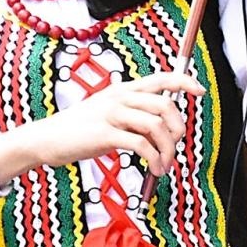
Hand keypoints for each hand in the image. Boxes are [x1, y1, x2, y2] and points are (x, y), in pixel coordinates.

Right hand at [0, 71, 203, 182]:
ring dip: (168, 150)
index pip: (160, 77)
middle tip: (175, 145)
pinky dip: (155, 159)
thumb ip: (133, 112)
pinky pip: (142, 145)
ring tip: (164, 165)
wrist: (47, 139)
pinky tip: (155, 168)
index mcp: (123, 89)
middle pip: (164, 104)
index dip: (184, 82)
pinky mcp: (105, 134)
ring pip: (156, 126)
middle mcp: (120, 97)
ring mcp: (112, 114)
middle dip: (178, 127)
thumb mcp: (108, 111)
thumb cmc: (80, 129)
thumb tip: (162, 125)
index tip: (199, 90)